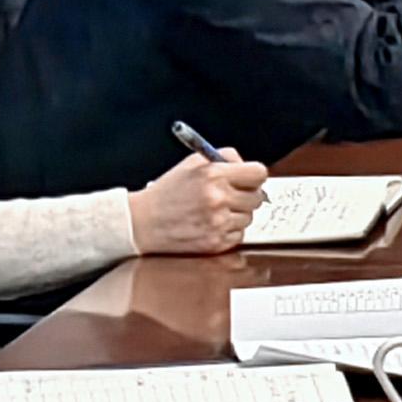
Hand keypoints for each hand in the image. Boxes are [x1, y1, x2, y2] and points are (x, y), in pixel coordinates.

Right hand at [128, 148, 268, 253]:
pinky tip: (211, 224)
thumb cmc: (168, 191)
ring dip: (237, 214)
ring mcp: (218, 223)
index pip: (259, 173)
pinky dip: (229, 230)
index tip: (248, 179)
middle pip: (258, 197)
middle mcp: (218, 199)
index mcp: (214, 175)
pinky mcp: (216, 243)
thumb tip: (246, 165)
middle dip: (247, 195)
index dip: (254, 175)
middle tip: (232, 195)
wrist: (143, 222)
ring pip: (249, 217)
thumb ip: (224, 158)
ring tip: (215, 211)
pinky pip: (239, 234)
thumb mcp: (192, 164)